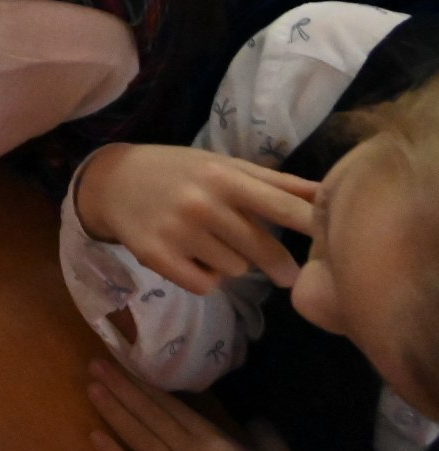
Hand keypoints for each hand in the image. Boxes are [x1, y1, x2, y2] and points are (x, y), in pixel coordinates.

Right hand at [72, 143, 317, 291]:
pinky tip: (192, 259)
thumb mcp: (224, 166)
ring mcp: (178, 231)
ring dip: (232, 264)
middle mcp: (202, 203)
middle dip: (280, 265)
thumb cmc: (179, 172)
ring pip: (235, 270)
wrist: (111, 181)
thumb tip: (329, 194)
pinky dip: (205, 278)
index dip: (314, 227)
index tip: (339, 243)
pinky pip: (205, 285)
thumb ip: (276, 183)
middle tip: (284, 272)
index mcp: (224, 176)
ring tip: (212, 246)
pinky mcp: (157, 256)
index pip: (283, 206)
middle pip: (264, 251)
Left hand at [88, 363, 297, 450]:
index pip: (172, 406)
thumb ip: (261, 429)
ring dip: (113, 413)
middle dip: (121, 389)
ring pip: (140, 441)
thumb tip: (250, 415)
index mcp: (216, 441)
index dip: (144, 384)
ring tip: (91, 389)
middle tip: (95, 365)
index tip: (123, 364)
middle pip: (150, 417)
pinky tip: (94, 437)